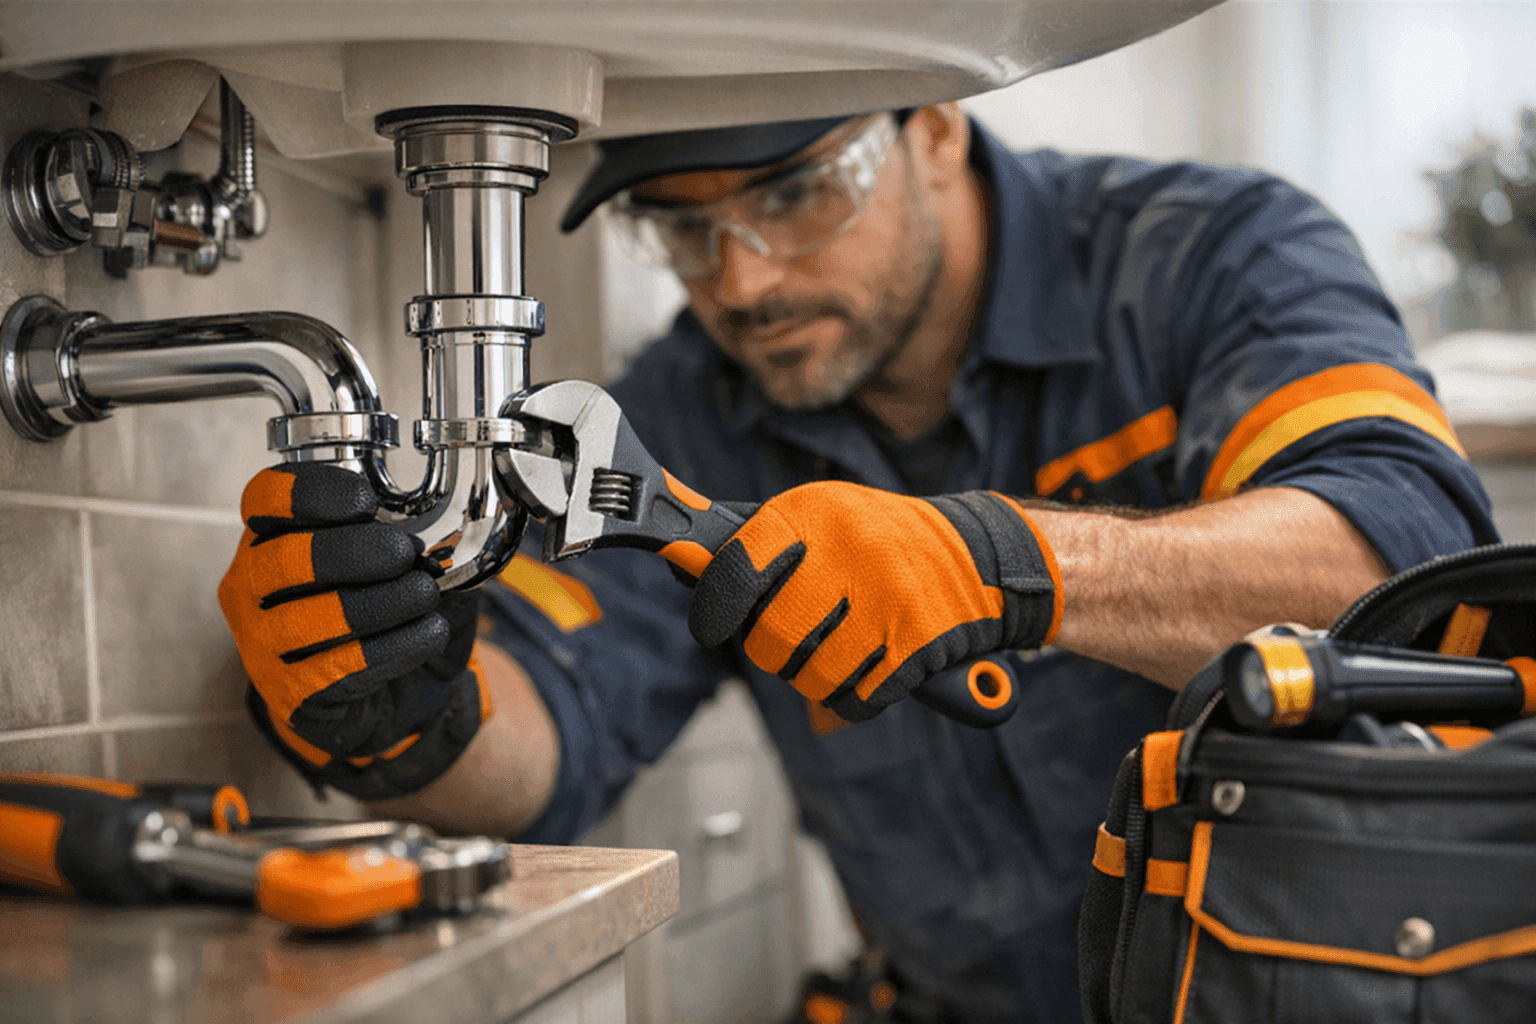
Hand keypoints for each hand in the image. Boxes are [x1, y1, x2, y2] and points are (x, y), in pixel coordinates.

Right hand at [218, 463, 490, 799]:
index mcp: (271, 537)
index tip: (366, 500)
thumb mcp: (395, 559)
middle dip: (356, 551)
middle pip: (286, 558)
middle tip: (405, 553)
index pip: (267, 498)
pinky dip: (395, 645)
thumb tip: (443, 529)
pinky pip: (340, 667)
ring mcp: (263, 644)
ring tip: (425, 593)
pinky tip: (429, 631)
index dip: (314, 492)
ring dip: (381, 602)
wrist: (392, 694)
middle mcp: (251, 587)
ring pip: (309, 618)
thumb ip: (410, 533)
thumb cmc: (386, 610)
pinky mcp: (292, 694)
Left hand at [688, 482, 1060, 720]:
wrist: (979, 557)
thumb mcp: (823, 520)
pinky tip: (871, 667)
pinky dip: (856, 695)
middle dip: (772, 651)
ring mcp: (886, 599)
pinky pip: (856, 698)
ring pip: (810, 676)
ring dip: (816, 678)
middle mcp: (849, 551)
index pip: (736, 568)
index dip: (713, 607)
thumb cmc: (879, 544)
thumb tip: (680, 559)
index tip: (710, 625)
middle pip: (770, 638)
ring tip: (839, 650)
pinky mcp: (919, 645)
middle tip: (792, 640)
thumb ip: (758, 545)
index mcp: (815, 513)